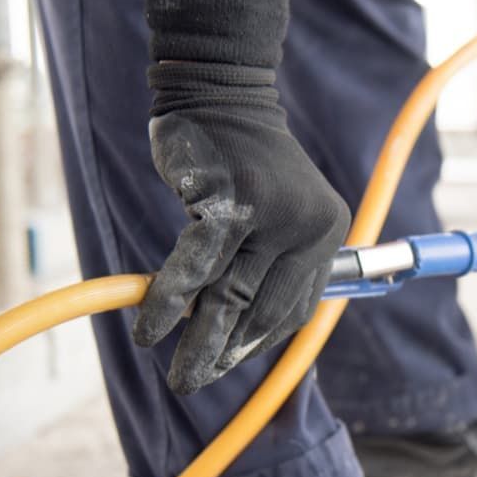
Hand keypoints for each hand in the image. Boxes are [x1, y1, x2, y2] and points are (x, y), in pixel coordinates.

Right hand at [132, 62, 350, 393]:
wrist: (220, 94)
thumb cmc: (243, 162)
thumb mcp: (280, 212)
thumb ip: (272, 265)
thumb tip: (242, 336)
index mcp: (327, 232)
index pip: (295, 308)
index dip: (257, 343)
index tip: (227, 363)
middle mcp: (307, 226)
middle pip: (261, 308)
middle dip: (225, 353)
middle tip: (193, 383)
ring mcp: (269, 214)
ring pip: (228, 296)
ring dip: (198, 342)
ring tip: (177, 377)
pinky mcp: (227, 203)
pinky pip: (194, 268)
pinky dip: (168, 303)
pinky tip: (149, 331)